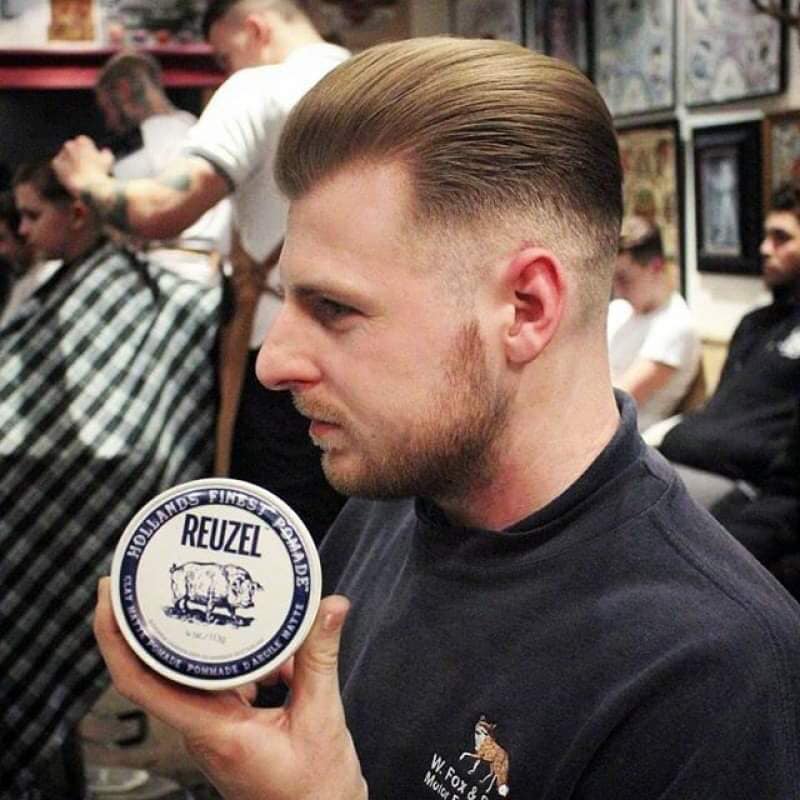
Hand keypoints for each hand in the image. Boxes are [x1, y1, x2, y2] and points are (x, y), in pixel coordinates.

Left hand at [52, 136, 114, 196]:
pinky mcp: (55, 163)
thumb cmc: (101, 174)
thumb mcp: (108, 162)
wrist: (89, 188)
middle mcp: (70, 144)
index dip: (88, 151)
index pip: (84, 142)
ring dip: (70, 162)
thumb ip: (106, 154)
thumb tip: (104, 151)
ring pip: (66, 157)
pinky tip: (72, 177)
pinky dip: (64, 170)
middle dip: (77, 155)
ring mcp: (62, 153)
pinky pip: (59, 165)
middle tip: (84, 167)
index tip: (91, 160)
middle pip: (73, 148)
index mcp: (82, 141)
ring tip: (79, 173)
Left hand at [94, 578, 366, 799]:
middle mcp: (203, 728)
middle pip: (157, 668)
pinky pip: (224, 679)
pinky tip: (276, 647)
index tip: (108, 596)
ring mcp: (214, 727)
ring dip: (203, 634)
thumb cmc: (314, 791)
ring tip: (220, 595)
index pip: (140, 682)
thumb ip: (321, 658)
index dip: (115, 637)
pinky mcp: (231, 724)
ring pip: (193, 670)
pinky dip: (244, 656)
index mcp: (212, 731)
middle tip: (147, 574)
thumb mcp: (323, 718)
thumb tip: (330, 607)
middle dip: (148, 620)